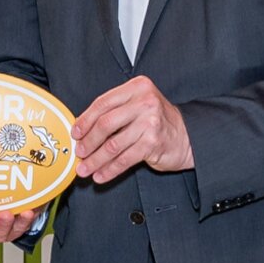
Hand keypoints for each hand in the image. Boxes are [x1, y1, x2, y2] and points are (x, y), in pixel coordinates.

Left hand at [73, 76, 192, 182]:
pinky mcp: (153, 142)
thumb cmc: (159, 122)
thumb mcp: (138, 106)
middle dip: (88, 141)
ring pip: (113, 145)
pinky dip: (110, 169)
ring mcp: (150, 122)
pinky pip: (124, 159)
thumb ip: (115, 112)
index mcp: (137, 88)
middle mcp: (144, 102)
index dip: (85, 120)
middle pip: (105, 124)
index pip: (102, 103)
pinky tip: (101, 174)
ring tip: (86, 168)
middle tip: (79, 152)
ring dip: (95, 159)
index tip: (76, 132)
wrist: (188, 136)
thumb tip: (83, 130)